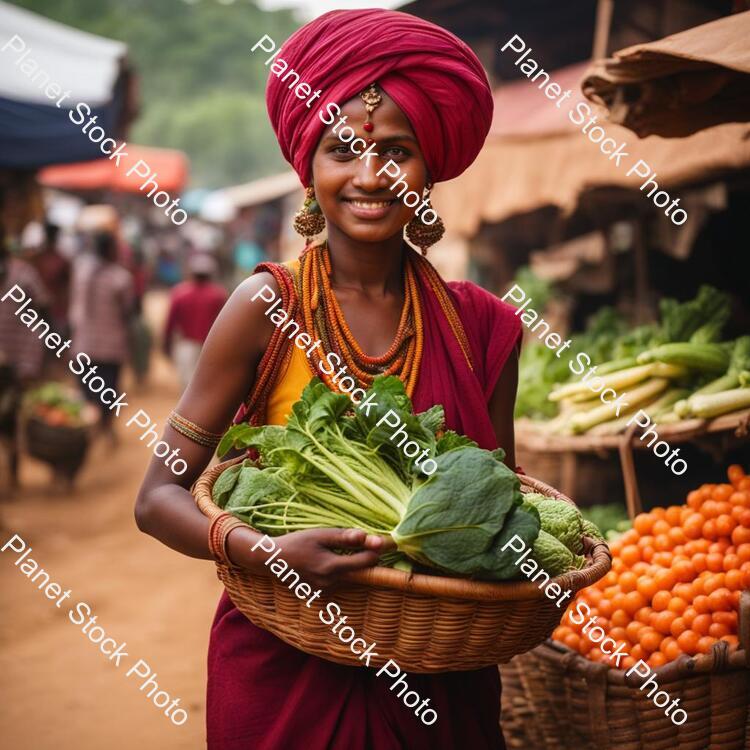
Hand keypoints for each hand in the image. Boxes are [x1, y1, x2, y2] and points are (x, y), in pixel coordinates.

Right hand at [228, 526, 393, 588]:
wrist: (273, 561)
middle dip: (370, 560)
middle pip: (364, 575)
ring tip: (358, 553)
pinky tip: (341, 562)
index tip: (383, 541)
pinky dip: (347, 574)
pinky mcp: (322, 594)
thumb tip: (368, 537)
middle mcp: (331, 583)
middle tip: (374, 546)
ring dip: (359, 568)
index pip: (367, 563)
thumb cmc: (297, 543)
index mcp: (332, 567)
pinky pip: (343, 584)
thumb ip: (345, 538)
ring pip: (354, 581)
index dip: (377, 550)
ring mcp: (327, 591)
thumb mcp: (320, 535)